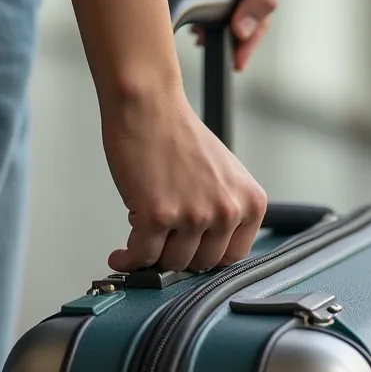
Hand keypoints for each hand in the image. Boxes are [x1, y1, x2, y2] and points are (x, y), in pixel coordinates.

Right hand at [103, 90, 266, 272]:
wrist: (149, 107)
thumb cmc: (179, 135)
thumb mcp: (223, 176)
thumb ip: (222, 212)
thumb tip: (202, 252)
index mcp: (249, 201)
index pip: (232, 256)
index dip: (206, 257)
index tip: (190, 255)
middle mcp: (227, 211)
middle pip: (201, 264)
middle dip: (178, 255)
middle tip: (161, 243)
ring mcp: (193, 216)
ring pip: (172, 263)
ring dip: (152, 255)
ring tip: (143, 236)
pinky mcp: (158, 216)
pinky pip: (142, 256)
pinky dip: (128, 259)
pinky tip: (121, 254)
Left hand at [163, 0, 276, 70]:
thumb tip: (245, 31)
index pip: (258, 26)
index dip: (249, 46)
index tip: (238, 62)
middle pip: (239, 32)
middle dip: (232, 48)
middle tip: (224, 62)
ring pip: (218, 30)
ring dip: (214, 41)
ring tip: (207, 47)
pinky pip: (198, 20)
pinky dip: (198, 30)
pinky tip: (195, 35)